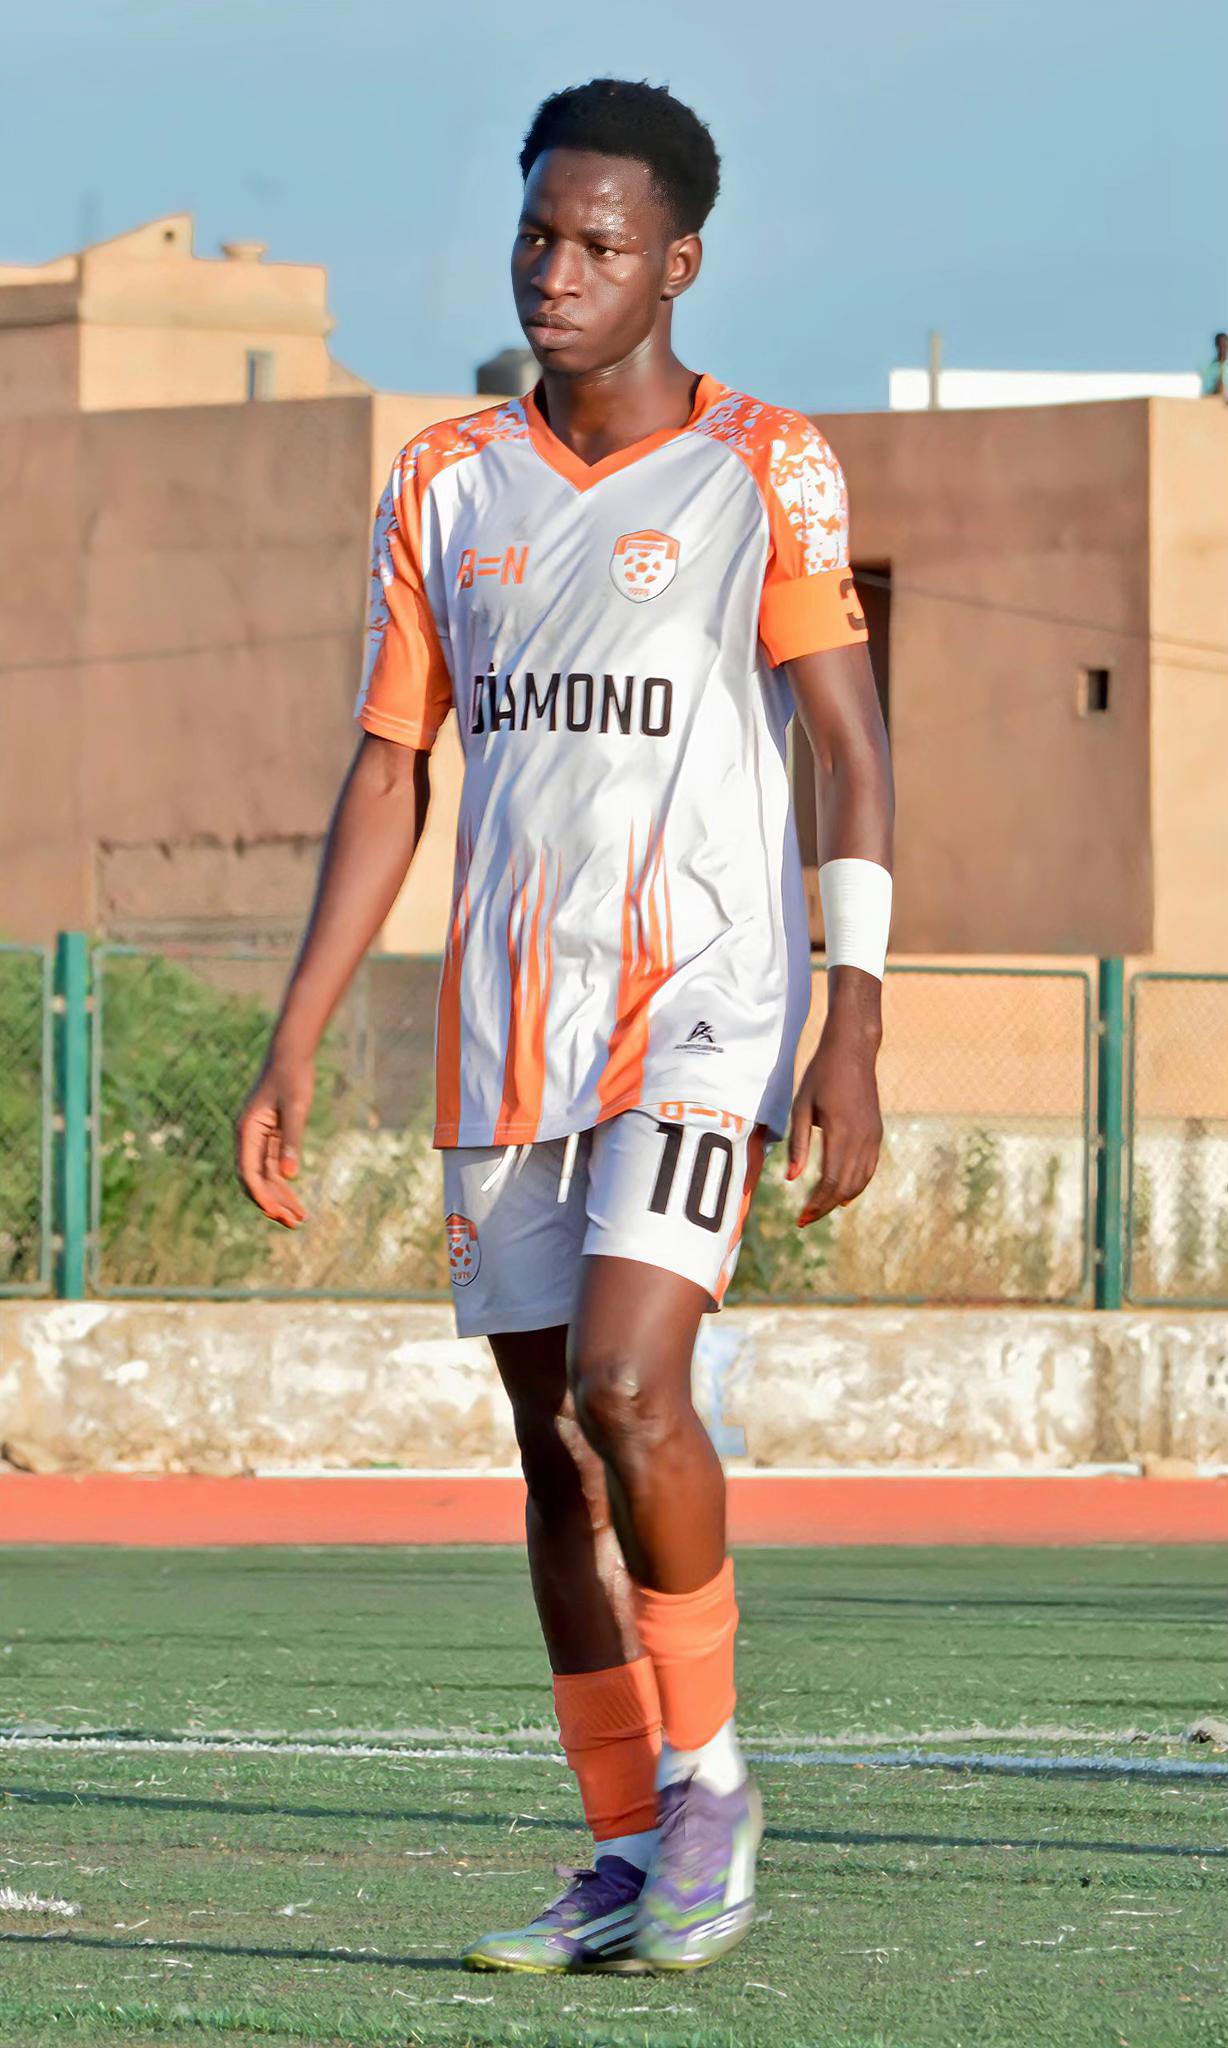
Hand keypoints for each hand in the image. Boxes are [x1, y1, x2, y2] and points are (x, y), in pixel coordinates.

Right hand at [235, 1046, 313, 1227]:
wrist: (291, 1053)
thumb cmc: (293, 1076)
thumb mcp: (296, 1108)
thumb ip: (292, 1141)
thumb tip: (289, 1176)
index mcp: (246, 1131)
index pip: (249, 1173)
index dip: (262, 1196)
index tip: (277, 1214)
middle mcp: (248, 1138)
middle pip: (255, 1180)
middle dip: (272, 1203)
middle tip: (293, 1223)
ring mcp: (258, 1138)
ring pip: (265, 1177)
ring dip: (280, 1198)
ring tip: (300, 1219)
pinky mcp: (270, 1136)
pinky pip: (273, 1167)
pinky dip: (284, 1184)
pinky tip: (297, 1199)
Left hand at [787, 1008, 882, 1226]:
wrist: (852, 1051)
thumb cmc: (821, 1075)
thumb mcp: (802, 1107)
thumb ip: (799, 1144)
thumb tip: (791, 1178)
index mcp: (841, 1132)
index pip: (830, 1181)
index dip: (816, 1203)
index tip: (800, 1217)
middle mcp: (862, 1138)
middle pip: (846, 1187)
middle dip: (824, 1206)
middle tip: (805, 1219)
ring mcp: (873, 1136)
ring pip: (860, 1181)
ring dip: (840, 1199)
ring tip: (819, 1209)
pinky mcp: (876, 1133)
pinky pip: (869, 1168)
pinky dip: (856, 1185)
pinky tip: (843, 1194)